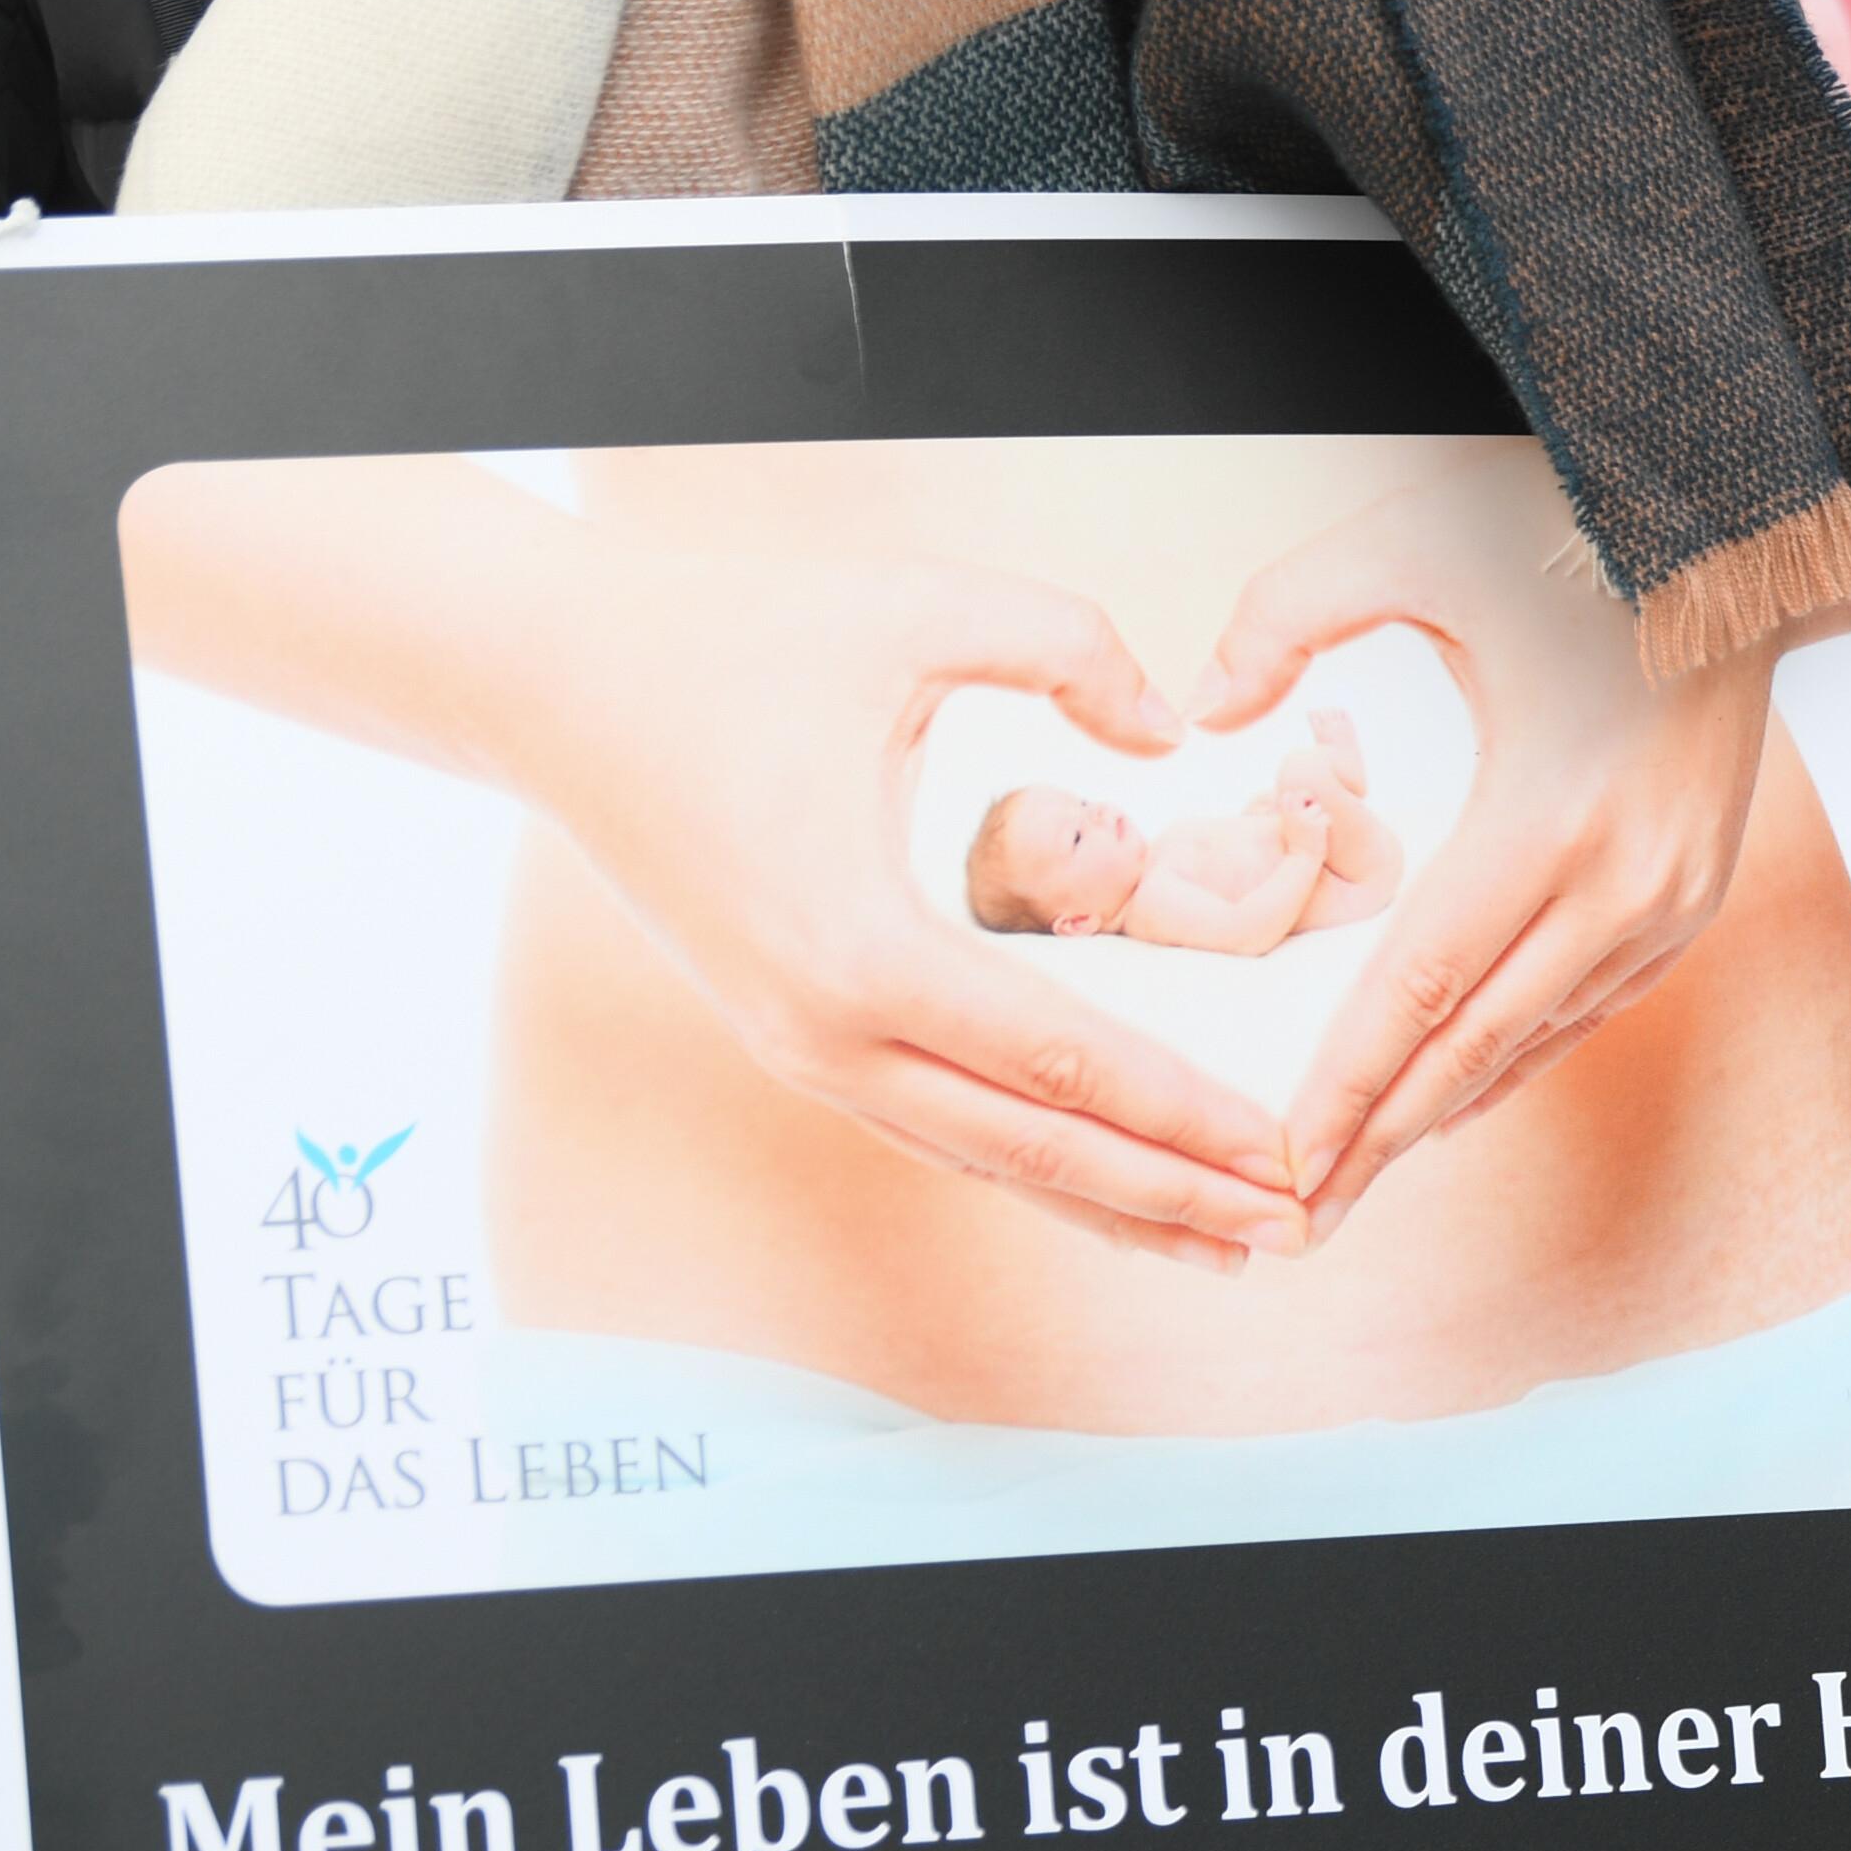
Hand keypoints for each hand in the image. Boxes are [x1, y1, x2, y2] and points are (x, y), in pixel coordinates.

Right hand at [504, 558, 1311, 1268]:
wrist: (549, 683)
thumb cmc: (731, 636)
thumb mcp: (918, 609)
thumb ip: (1072, 649)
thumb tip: (1173, 726)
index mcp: (860, 947)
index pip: (1063, 1060)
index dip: (1185, 1115)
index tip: (1286, 1154)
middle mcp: (826, 1032)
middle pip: (1035, 1146)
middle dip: (1175, 1194)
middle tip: (1301, 1228)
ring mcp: (800, 1050)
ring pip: (984, 1158)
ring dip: (1113, 1204)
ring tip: (1232, 1242)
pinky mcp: (789, 1040)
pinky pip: (937, 1127)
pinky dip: (1035, 1165)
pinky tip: (1113, 1187)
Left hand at [1196, 447, 1769, 1235]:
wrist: (1746, 528)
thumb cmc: (1574, 531)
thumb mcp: (1407, 545)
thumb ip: (1280, 618)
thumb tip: (1200, 709)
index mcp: (1552, 816)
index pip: (1423, 992)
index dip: (1346, 1092)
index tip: (1281, 1168)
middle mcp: (1626, 883)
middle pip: (1477, 1049)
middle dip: (1380, 1143)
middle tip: (1295, 1224)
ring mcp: (1673, 899)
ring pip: (1538, 1041)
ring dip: (1444, 1112)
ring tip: (1355, 1175)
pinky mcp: (1695, 894)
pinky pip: (1588, 1007)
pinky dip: (1514, 1058)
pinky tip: (1453, 1093)